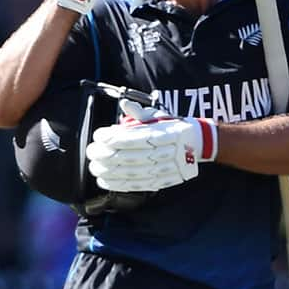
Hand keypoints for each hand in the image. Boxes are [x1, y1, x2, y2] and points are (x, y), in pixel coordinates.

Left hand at [86, 100, 218, 191]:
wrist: (198, 143)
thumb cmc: (173, 127)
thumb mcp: (159, 115)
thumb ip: (140, 112)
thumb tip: (124, 104)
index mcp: (166, 133)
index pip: (135, 137)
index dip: (114, 137)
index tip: (99, 135)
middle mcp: (167, 151)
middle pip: (132, 156)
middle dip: (106, 155)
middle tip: (91, 152)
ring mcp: (166, 168)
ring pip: (134, 172)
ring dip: (110, 172)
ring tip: (95, 167)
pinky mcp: (164, 180)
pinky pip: (139, 184)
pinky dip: (120, 185)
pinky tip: (106, 181)